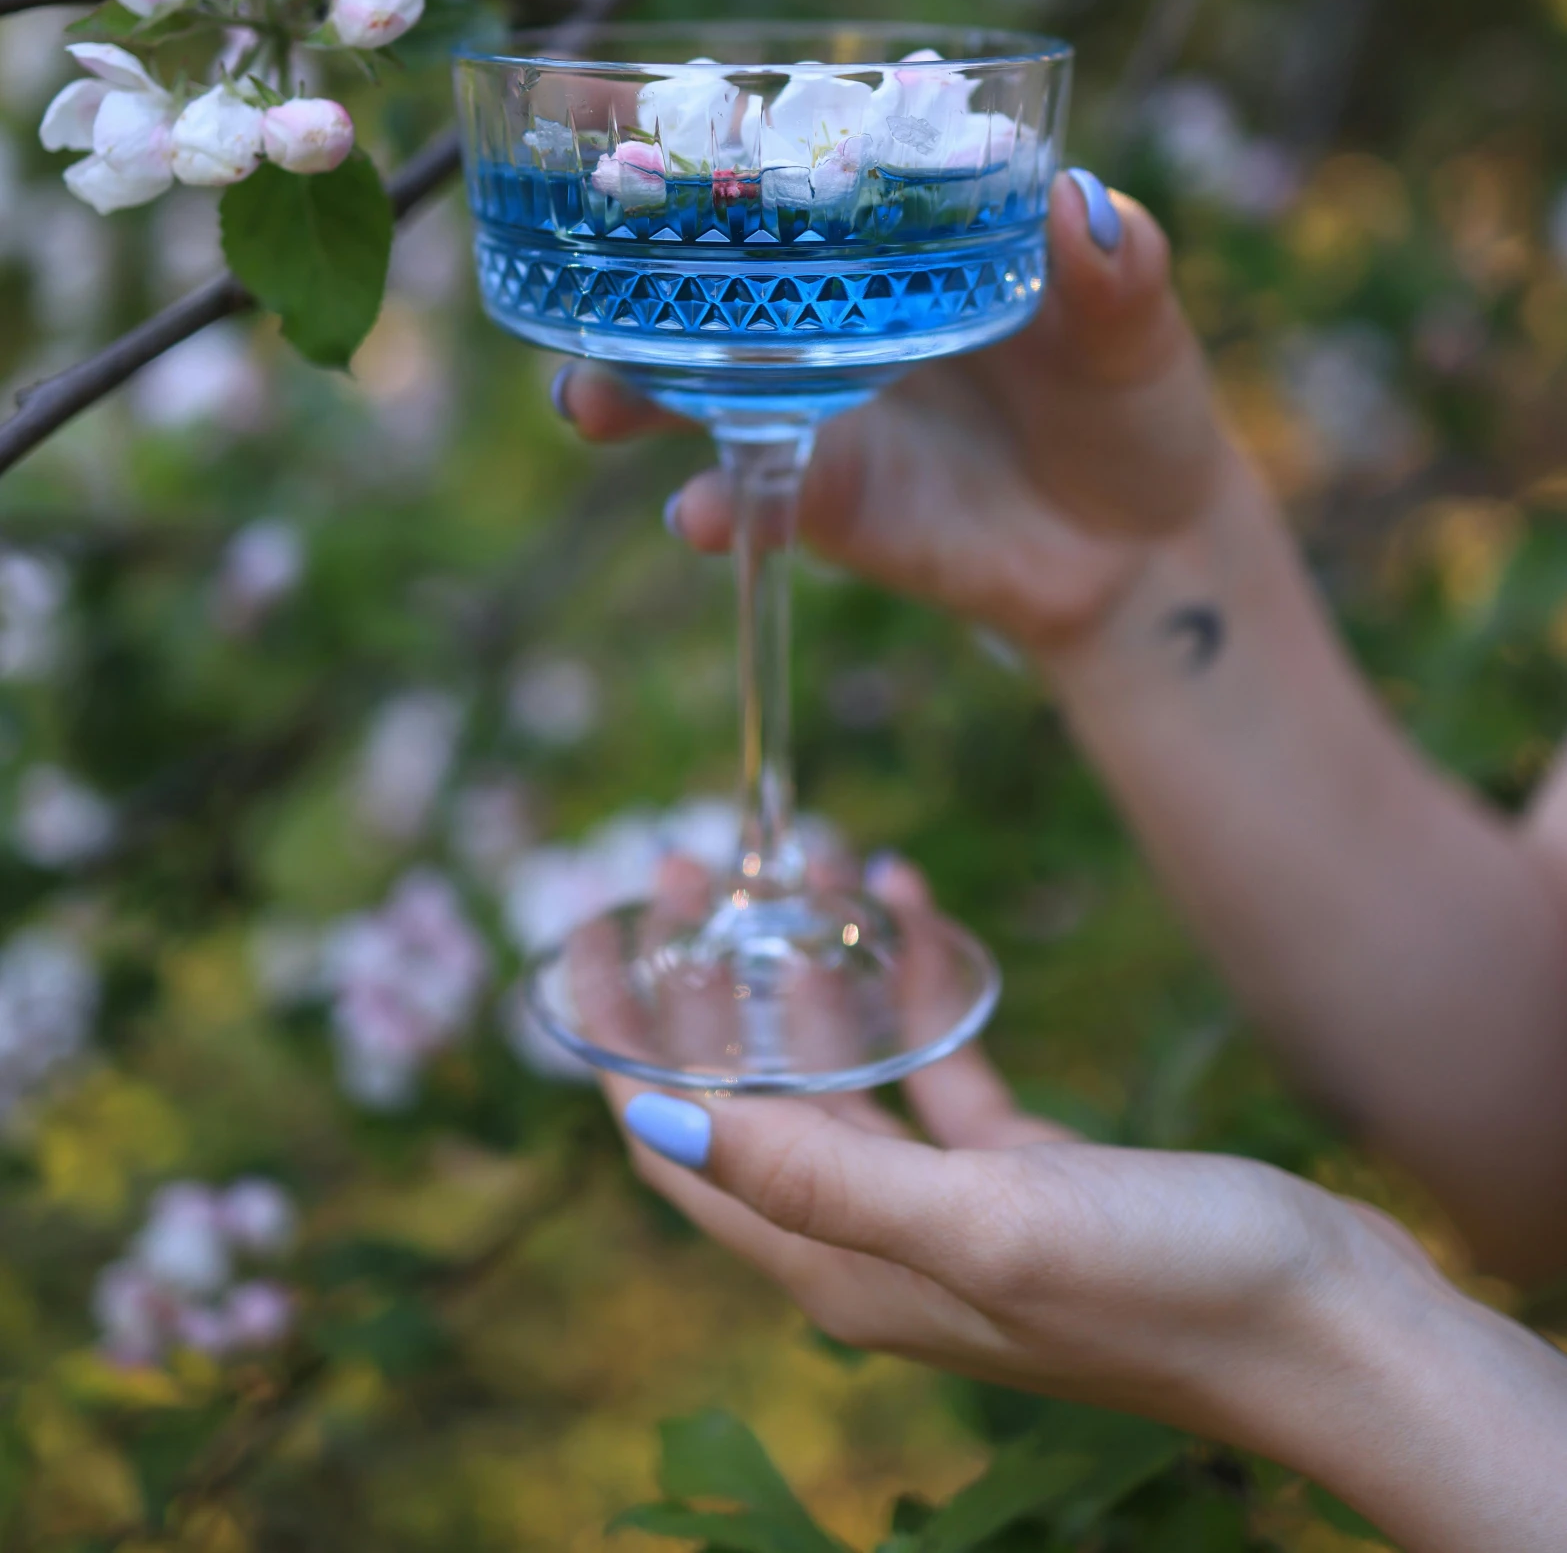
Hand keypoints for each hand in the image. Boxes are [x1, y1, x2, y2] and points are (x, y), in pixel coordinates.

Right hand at [555, 172, 1226, 653]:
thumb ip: (1116, 266)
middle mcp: (827, 308)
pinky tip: (704, 513)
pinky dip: (717, 506)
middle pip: (692, 272)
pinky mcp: (822, 498)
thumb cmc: (1133, 401)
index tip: (596, 100)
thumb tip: (1080, 202)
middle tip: (567, 252)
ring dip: (623, 387)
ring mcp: (814, 403)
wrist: (1144, 552)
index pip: (776, 164)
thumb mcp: (1138, 321)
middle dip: (613, 263)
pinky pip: (746, 496)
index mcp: (888, 233)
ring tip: (590, 399)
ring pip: (685, 386)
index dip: (689, 132)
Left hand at [602, 860, 1434, 1453]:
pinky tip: (912, 893)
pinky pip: (938, 1058)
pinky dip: (917, 978)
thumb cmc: (1166, 1287)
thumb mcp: (983, 1223)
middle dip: (709, 976)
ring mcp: (949, 1202)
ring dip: (820, 958)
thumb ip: (816, 1176)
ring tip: (816, 849)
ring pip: (846, 1062)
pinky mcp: (1022, 1171)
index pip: (673, 1141)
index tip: (595, 923)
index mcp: (838, 1262)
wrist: (1334, 1329)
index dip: (615, 1038)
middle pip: (748, 1088)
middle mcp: (874, 1237)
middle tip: (691, 858)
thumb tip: (647, 1117)